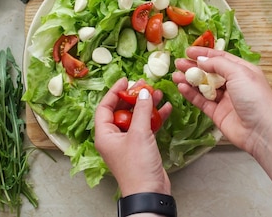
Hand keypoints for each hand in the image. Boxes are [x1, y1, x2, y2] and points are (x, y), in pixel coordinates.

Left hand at [94, 77, 172, 196]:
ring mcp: (128, 143)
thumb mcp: (139, 134)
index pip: (105, 107)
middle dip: (134, 97)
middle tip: (145, 84)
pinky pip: (146, 127)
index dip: (114, 92)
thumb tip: (143, 92)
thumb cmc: (138, 166)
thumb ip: (141, 110)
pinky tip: (166, 108)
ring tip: (158, 93)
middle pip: (122, 110)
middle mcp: (114, 138)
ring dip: (147, 105)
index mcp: (105, 135)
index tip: (126, 80)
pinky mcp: (141, 147)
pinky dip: (155, 118)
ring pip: (136, 118)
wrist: (150, 192)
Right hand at [173, 47, 271, 154]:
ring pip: (203, 86)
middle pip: (209, 72)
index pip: (220, 58)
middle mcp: (233, 83)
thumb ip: (218, 64)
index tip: (188, 51)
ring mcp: (225, 99)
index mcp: (242, 71)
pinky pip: (201, 101)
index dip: (204, 54)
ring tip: (175, 74)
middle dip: (193, 66)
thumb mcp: (239, 73)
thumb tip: (201, 59)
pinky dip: (191, 94)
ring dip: (189, 80)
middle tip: (178, 63)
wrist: (262, 131)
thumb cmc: (255, 98)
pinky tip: (181, 87)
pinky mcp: (217, 113)